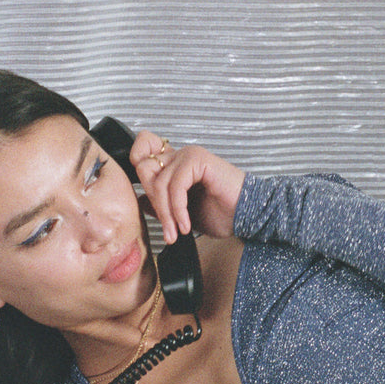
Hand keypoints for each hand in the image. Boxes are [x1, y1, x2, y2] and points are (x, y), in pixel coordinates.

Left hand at [129, 130, 244, 243]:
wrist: (247, 216)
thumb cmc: (222, 213)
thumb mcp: (182, 214)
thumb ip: (162, 205)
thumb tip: (141, 200)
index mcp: (175, 164)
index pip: (142, 150)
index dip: (137, 168)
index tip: (151, 200)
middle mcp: (180, 155)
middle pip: (144, 168)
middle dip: (154, 203)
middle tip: (167, 227)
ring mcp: (189, 155)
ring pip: (159, 182)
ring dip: (166, 213)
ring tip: (175, 232)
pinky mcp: (198, 160)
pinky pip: (175, 186)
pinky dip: (178, 210)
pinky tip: (186, 225)